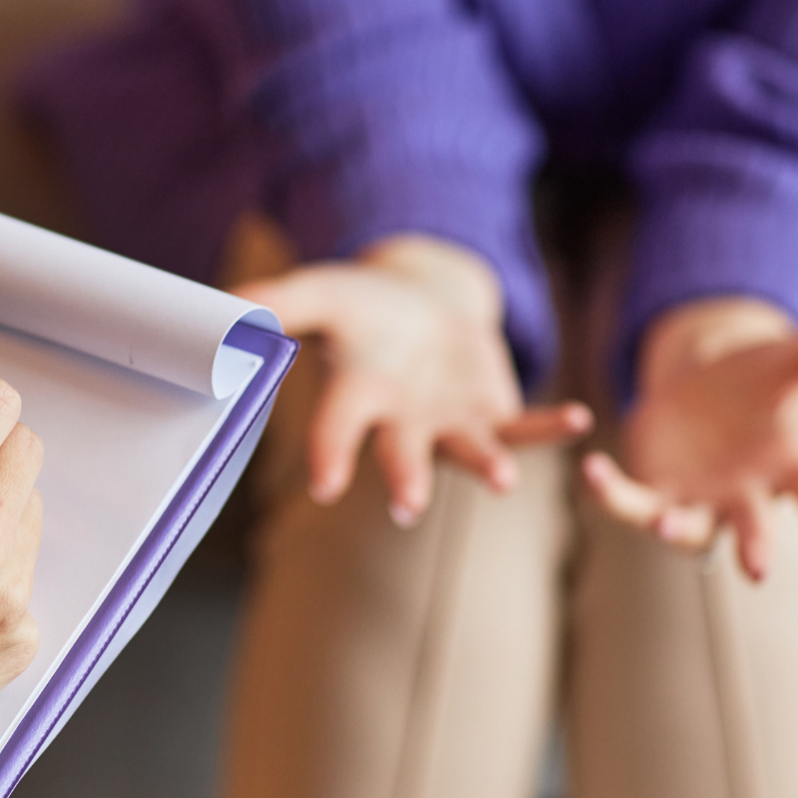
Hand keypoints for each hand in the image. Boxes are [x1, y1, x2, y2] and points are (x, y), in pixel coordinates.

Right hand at [237, 235, 590, 524]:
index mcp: (356, 396)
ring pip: (467, 452)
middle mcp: (401, 422)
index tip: (323, 485)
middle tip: (408, 506)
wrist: (423, 308)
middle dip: (405, 479)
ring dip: (484, 467)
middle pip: (401, 454)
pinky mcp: (493, 414)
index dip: (330, 454)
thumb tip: (219, 308)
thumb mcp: (322, 291)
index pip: (336, 428)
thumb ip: (276, 303)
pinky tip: (579, 420)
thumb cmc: (364, 307)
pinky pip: (524, 427)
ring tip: (502, 481)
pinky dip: (550, 427)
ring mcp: (449, 424)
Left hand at [582, 297, 797, 589]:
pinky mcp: (654, 490)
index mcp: (791, 467)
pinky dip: (611, 491)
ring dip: (676, 529)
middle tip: (757, 570)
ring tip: (667, 525)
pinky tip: (592, 468)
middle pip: (754, 529)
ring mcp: (699, 498)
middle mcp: (747, 494)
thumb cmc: (757, 379)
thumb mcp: (797, 359)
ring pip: (689, 528)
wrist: (699, 382)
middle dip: (756, 547)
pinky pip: (631, 500)